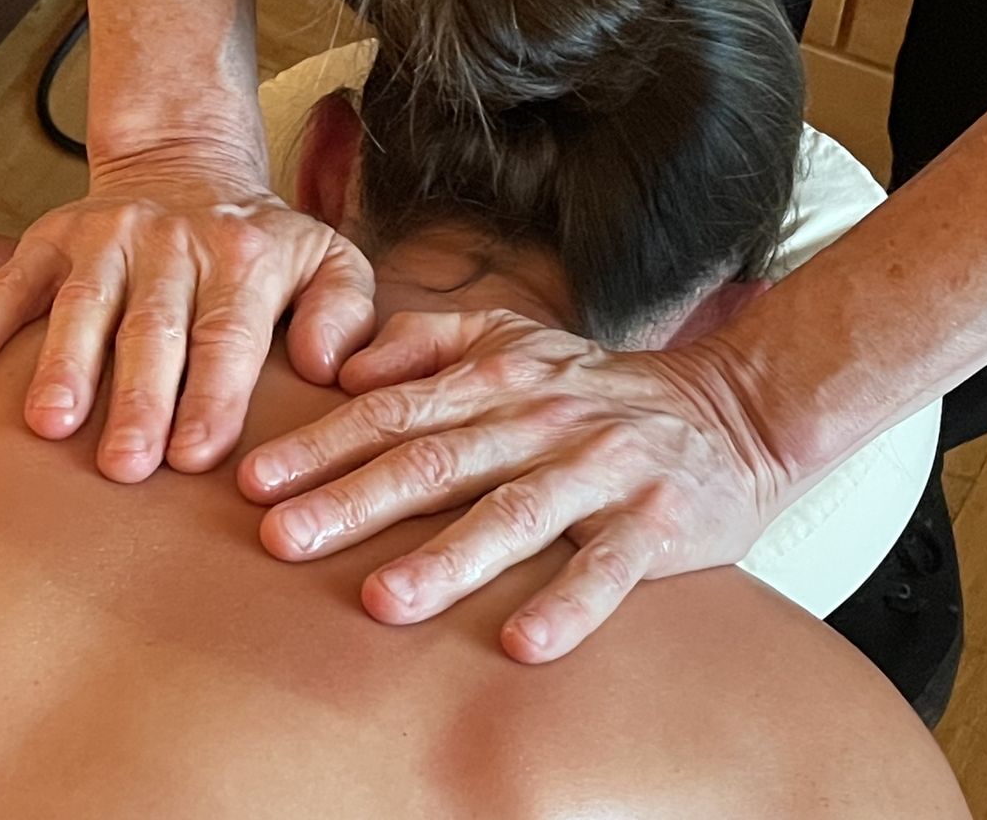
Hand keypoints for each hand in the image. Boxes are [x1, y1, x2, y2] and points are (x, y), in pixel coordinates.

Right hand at [0, 158, 375, 481]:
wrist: (185, 165)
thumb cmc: (260, 247)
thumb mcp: (329, 260)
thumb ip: (346, 311)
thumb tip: (326, 367)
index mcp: (242, 259)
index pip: (226, 335)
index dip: (212, 395)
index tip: (195, 455)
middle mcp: (170, 244)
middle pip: (151, 330)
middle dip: (137, 399)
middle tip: (124, 466)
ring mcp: (104, 239)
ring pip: (80, 305)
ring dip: (61, 365)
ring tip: (48, 424)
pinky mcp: (49, 237)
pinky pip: (10, 278)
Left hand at [235, 309, 793, 662]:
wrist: (734, 409)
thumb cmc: (594, 388)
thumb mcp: (510, 340)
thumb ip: (426, 343)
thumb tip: (346, 367)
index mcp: (494, 380)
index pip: (391, 412)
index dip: (319, 446)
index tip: (253, 481)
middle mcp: (539, 421)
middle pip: (434, 463)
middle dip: (352, 501)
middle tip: (281, 539)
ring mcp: (599, 472)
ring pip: (515, 515)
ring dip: (447, 560)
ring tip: (383, 600)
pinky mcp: (657, 524)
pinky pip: (609, 568)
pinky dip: (569, 605)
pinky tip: (523, 645)